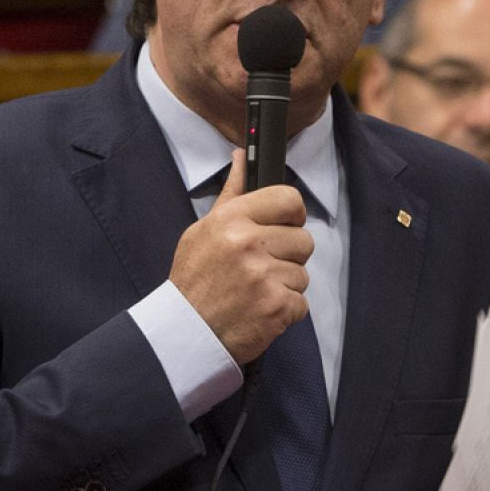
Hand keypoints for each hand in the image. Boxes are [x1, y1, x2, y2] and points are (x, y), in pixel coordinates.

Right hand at [169, 149, 312, 364]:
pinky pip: (301, 303)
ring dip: (284, 286)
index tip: (282, 228)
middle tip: (260, 269)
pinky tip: (259, 311)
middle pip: (304, 240)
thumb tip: (241, 157)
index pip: (289, 199)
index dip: (291, 215)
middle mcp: (248, 243)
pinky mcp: (277, 306)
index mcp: (231, 219)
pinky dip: (285, 311)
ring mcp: (264, 276)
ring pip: (303, 274)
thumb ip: (231, 194)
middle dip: (288, 256)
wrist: (185, 333)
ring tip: (254, 293)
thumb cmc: (194, 281)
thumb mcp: (203, 230)